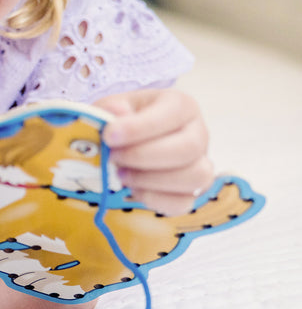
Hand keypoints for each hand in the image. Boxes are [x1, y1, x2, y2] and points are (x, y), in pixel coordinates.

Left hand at [96, 88, 212, 214]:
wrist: (127, 143)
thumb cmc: (123, 121)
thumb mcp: (112, 107)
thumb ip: (111, 108)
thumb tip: (116, 111)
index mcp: (181, 105)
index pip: (173, 113)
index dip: (140, 127)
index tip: (109, 136)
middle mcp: (198, 133)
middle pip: (188, 148)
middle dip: (144, 156)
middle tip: (114, 156)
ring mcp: (200, 164)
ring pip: (195, 177)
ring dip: (151, 179)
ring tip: (122, 174)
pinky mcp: (191, 192)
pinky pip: (183, 203)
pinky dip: (155, 199)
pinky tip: (133, 189)